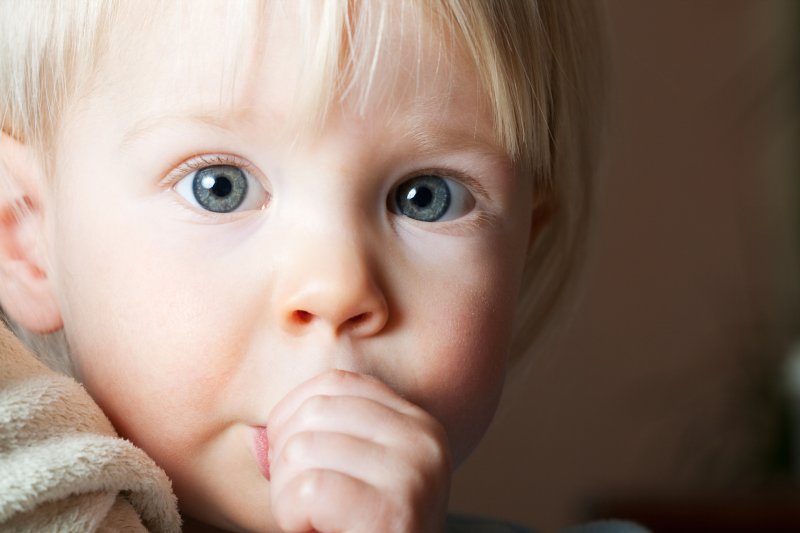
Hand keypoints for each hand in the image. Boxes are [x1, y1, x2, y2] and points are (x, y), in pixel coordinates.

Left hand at [267, 369, 450, 532]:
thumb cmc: (361, 530)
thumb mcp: (356, 475)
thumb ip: (326, 439)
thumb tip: (262, 432)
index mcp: (417, 423)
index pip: (335, 384)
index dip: (292, 415)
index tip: (291, 460)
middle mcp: (424, 440)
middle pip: (314, 412)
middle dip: (286, 460)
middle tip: (304, 502)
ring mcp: (414, 473)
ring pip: (304, 449)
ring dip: (287, 496)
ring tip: (316, 521)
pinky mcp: (394, 512)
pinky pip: (308, 490)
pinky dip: (293, 518)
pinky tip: (317, 532)